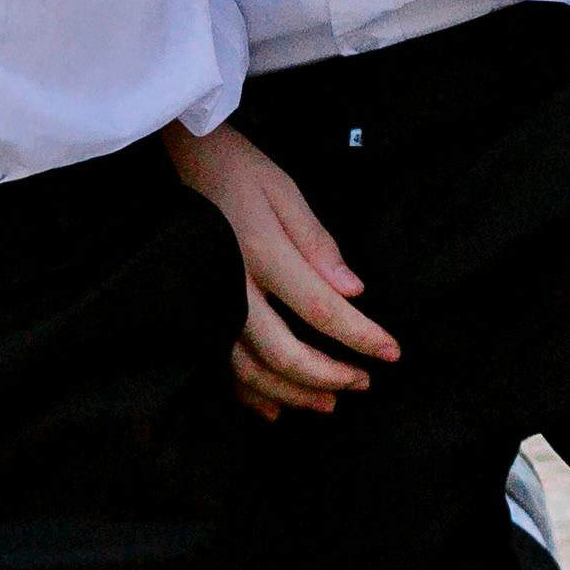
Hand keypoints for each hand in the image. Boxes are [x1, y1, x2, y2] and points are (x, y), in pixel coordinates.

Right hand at [165, 120, 399, 416]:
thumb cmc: (238, 170)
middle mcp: (232, 287)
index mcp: (263, 253)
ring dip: (292, 393)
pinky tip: (273, 408)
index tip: (392, 353)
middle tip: (363, 382)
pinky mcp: (195, 313)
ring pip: (250, 370)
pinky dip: (248, 393)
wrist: (178, 160)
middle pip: (284, 353)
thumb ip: (317, 244)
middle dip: (329, 376)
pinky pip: (219, 366)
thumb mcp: (285, 191)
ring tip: (328, 403)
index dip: (361, 337)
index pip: (321, 309)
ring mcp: (209, 304)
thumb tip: (353, 291)